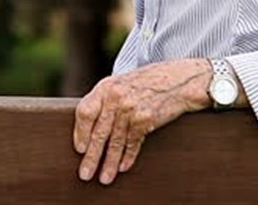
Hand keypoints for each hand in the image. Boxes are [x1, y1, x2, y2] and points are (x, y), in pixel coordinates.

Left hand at [73, 59, 210, 184]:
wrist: (178, 80)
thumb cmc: (144, 83)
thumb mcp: (119, 85)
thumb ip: (103, 101)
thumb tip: (85, 128)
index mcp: (105, 88)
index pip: (85, 112)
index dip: (80, 132)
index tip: (79, 149)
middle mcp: (116, 98)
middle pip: (99, 132)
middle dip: (91, 156)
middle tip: (85, 174)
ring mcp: (131, 109)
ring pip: (116, 141)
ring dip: (109, 163)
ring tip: (104, 178)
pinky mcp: (147, 119)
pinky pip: (133, 142)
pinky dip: (128, 157)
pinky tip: (122, 167)